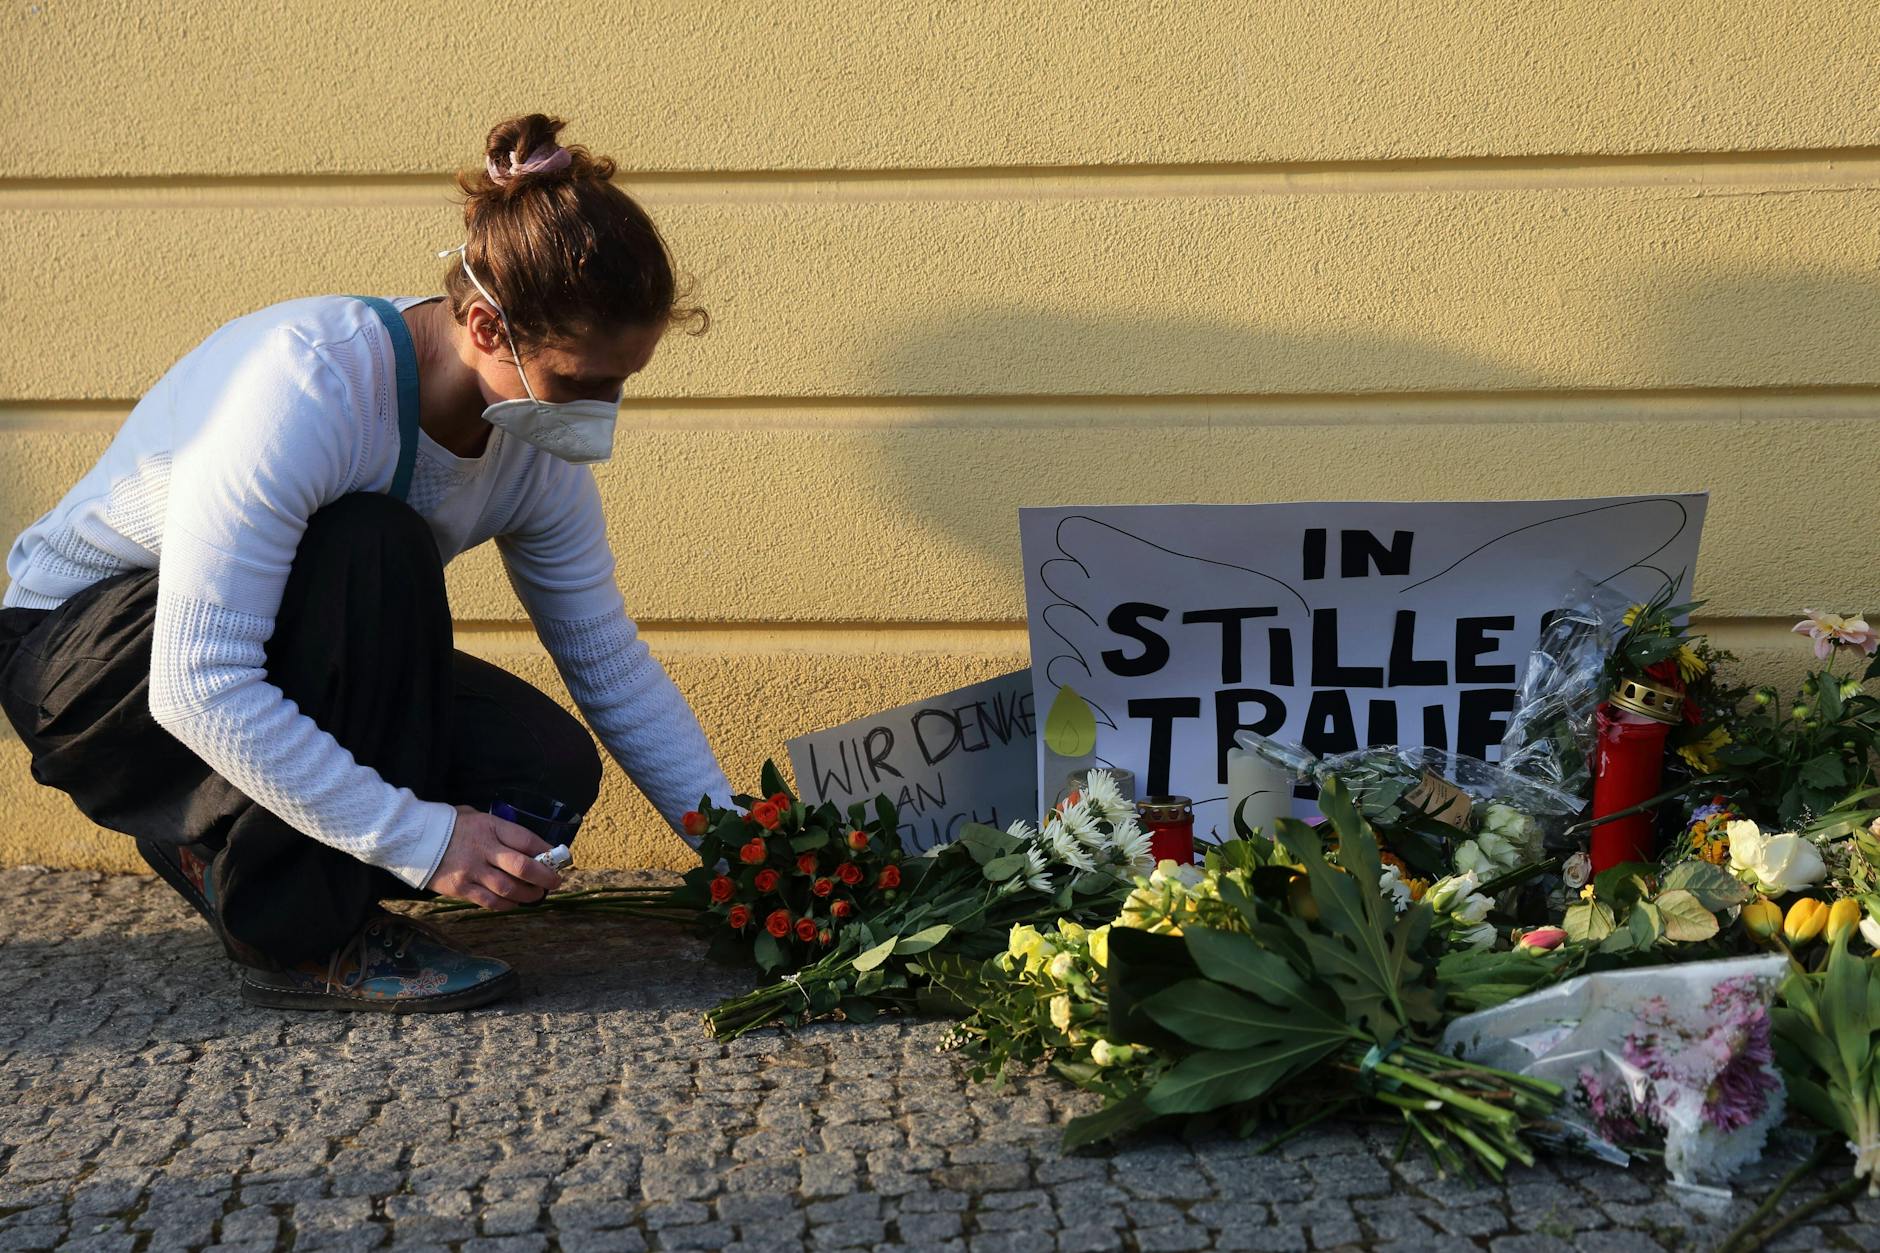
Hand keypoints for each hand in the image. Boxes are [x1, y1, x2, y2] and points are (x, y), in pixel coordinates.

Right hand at [429, 806, 563, 909]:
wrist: (411, 837)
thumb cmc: (448, 824)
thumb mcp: (475, 815)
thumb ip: (497, 829)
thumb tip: (525, 843)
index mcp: (490, 827)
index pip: (527, 840)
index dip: (547, 851)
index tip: (558, 858)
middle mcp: (483, 849)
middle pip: (523, 867)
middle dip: (545, 877)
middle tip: (555, 882)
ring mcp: (471, 871)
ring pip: (509, 888)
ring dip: (529, 894)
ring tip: (537, 895)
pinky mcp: (460, 888)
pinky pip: (489, 901)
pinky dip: (507, 904)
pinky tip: (514, 903)